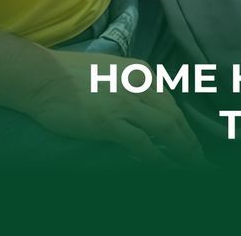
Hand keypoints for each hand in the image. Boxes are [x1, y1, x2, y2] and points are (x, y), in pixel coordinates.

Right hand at [22, 51, 204, 164]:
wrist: (41, 75)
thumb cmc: (67, 75)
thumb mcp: (109, 71)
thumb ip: (128, 86)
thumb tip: (140, 107)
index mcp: (140, 73)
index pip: (170, 103)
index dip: (182, 126)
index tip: (189, 143)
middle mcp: (140, 85)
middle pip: (174, 117)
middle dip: (190, 142)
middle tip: (200, 162)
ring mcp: (126, 103)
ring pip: (166, 130)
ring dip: (182, 152)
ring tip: (191, 168)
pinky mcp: (111, 122)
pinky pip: (142, 144)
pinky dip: (157, 158)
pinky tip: (165, 169)